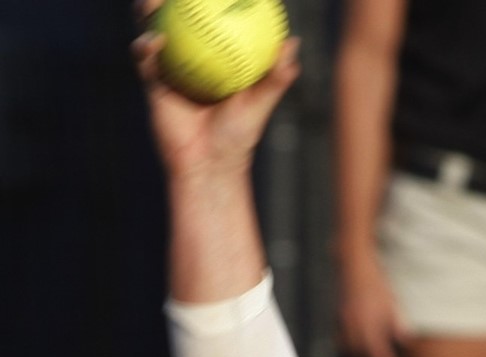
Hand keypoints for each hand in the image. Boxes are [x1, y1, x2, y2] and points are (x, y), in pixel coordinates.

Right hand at [131, 0, 300, 179]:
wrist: (206, 163)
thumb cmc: (238, 136)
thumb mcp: (259, 103)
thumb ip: (276, 75)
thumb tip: (293, 43)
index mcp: (218, 61)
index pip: (214, 25)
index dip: (212, 4)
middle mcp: (192, 60)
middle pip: (180, 22)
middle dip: (175, 2)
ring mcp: (170, 68)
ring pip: (156, 32)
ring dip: (151, 14)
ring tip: (153, 1)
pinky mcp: (152, 81)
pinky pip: (145, 58)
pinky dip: (147, 47)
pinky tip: (154, 39)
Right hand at [338, 254, 411, 356]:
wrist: (354, 265)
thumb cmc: (376, 284)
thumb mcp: (392, 302)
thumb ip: (397, 323)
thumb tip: (404, 340)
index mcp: (368, 320)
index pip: (376, 350)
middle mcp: (353, 323)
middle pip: (360, 352)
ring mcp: (344, 319)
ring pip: (348, 347)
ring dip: (359, 356)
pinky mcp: (338, 315)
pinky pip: (340, 337)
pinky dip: (348, 345)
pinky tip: (356, 346)